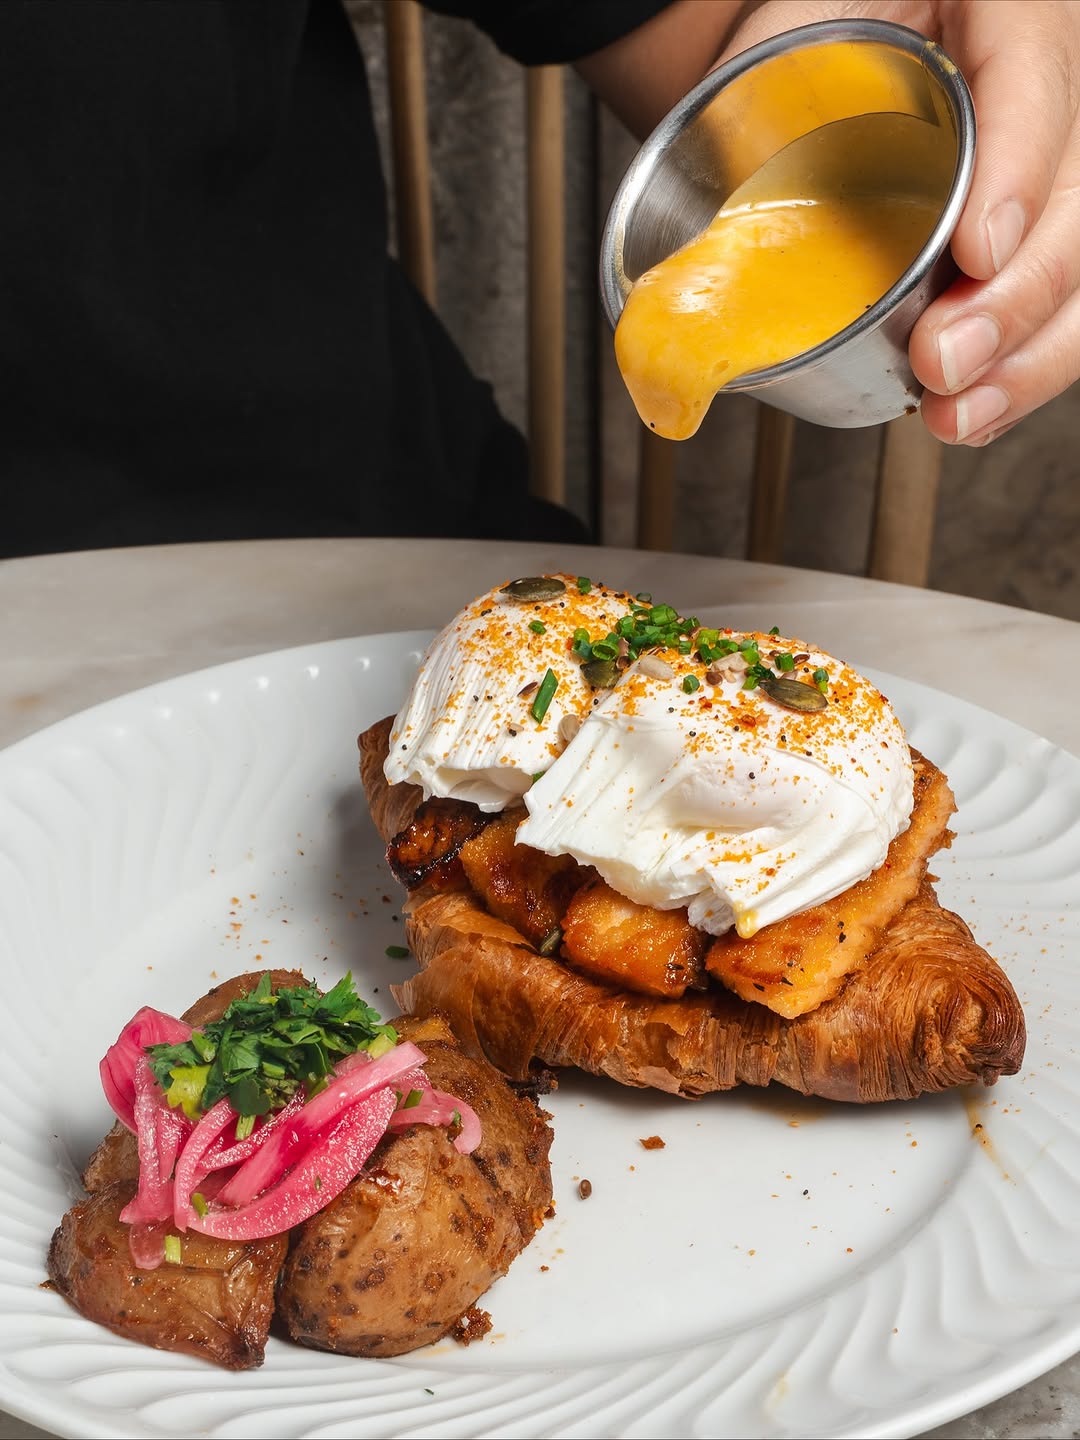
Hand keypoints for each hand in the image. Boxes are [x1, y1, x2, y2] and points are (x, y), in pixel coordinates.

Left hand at [715, 0, 1079, 445]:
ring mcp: (1058, 167)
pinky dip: (1021, 369)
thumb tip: (693, 247)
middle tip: (943, 362)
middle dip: (1017, 297)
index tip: (979, 250)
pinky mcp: (1042, 233)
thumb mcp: (788, 32)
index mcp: (1008, 4)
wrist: (840, 52)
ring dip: (1028, 358)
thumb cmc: (825, 28)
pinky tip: (976, 413)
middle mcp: (1055, 81)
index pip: (1036, 77)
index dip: (1020, 170)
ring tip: (958, 414)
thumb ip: (753, 100)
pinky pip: (1063, 306)